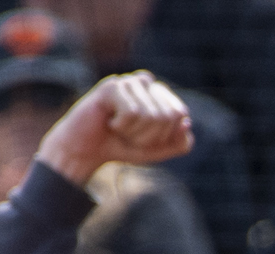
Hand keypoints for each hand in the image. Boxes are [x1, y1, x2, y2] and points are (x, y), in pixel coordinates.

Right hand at [35, 71, 191, 185]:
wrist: (87, 151)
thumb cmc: (122, 146)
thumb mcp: (157, 150)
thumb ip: (180, 143)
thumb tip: (186, 123)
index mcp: (158, 93)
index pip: (179, 113)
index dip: (165, 135)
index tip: (146, 139)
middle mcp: (145, 83)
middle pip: (167, 115)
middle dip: (149, 136)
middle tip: (129, 135)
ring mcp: (128, 82)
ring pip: (150, 115)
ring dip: (133, 133)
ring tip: (118, 129)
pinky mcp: (112, 86)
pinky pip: (132, 112)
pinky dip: (121, 126)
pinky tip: (109, 122)